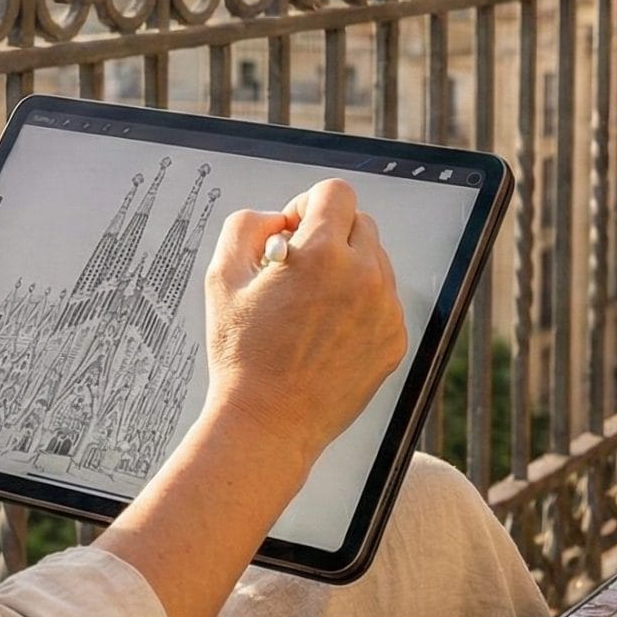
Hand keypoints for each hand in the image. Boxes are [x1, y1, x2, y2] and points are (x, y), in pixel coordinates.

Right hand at [200, 179, 407, 472]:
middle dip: (329, 233)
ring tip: (311, 306)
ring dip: (347, 268)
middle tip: (298, 268)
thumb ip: (247, 226)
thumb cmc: (240, 354)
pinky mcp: (394, 340)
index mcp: (322, 254)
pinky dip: (360, 304)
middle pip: (360, 222)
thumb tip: (280, 218)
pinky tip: (327, 333)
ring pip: (376, 260)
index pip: (336, 192)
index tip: (292, 230)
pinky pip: (384, 300)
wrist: (268, 424)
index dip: (308, 203)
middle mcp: (364, 276)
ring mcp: (385, 310)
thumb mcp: (222, 277)